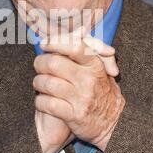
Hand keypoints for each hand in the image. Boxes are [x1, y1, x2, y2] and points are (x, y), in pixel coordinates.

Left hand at [33, 35, 124, 152]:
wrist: (114, 123)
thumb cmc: (102, 92)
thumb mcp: (100, 69)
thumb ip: (88, 50)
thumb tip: (79, 29)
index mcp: (95, 66)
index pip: (74, 47)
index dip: (55, 43)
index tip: (44, 44)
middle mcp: (88, 80)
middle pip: (53, 63)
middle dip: (40, 63)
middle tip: (38, 65)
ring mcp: (81, 98)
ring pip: (46, 83)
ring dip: (37, 83)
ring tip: (39, 84)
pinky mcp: (73, 115)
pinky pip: (47, 103)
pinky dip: (39, 101)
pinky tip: (42, 101)